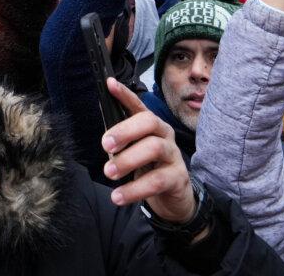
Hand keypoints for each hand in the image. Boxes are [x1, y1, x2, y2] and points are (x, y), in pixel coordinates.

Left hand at [101, 78, 195, 222]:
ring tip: (109, 173)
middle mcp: (164, 134)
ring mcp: (173, 155)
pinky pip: (156, 181)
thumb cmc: (148, 168)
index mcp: (151, 125)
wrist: (173, 198)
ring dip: (128, 160)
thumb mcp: (132, 151)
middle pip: (148, 122)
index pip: (138, 105)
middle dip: (125, 130)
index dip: (124, 94)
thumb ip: (120, 141)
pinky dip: (134, 189)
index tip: (109, 84)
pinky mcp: (178, 178)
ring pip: (153, 148)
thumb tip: (105, 131)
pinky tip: (119, 196)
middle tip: (106, 146)